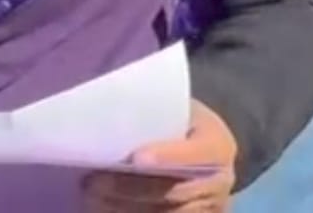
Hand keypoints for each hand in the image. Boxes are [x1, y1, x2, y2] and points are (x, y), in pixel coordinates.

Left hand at [82, 101, 236, 211]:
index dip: (168, 156)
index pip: (197, 153)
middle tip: (95, 182)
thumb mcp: (181, 110)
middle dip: (131, 188)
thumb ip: (157, 114)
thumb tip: (114, 115)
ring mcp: (209, 207)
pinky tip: (104, 208)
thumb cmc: (183, 123)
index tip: (136, 158)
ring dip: (125, 207)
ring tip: (93, 197)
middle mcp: (219, 182)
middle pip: (174, 191)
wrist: (206, 151)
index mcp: (218, 145)